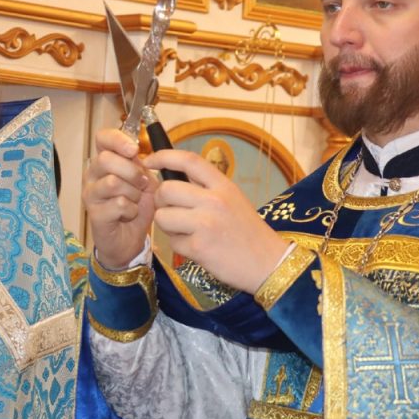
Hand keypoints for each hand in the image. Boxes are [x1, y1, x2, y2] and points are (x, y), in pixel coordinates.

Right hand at [82, 128, 157, 268]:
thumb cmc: (136, 207)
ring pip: (113, 182)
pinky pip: (118, 204)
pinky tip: (130, 215)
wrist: (130, 240)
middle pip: (107, 159)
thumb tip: (136, 152)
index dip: (118, 139)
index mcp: (104, 161)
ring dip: (133, 192)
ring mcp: (90, 194)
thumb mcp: (145, 182)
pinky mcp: (94, 213)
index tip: (134, 150)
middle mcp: (92, 174)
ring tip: (136, 201)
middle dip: (132, 171)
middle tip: (142, 184)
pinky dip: (131, 210)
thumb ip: (141, 165)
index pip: (102, 138)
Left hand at [145, 149, 289, 292]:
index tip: (149, 160)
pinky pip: (171, 242)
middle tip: (171, 210)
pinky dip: (179, 246)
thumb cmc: (247, 231)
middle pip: (166, 189)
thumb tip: (171, 175)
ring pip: (162, 216)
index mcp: (223, 185)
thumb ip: (206, 187)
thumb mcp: (233, 199)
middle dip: (161, 201)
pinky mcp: (199, 247)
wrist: (268, 263)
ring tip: (186, 232)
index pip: (188, 160)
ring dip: (168, 226)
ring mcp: (206, 224)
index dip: (163, 156)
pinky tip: (197, 248)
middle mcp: (214, 200)